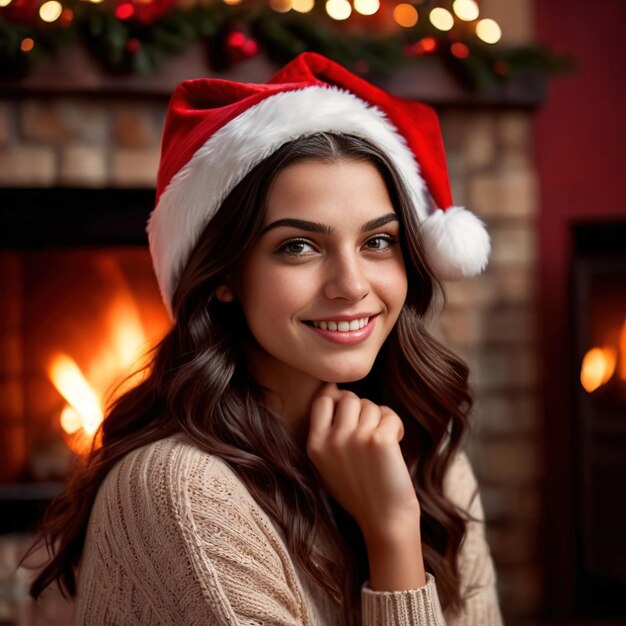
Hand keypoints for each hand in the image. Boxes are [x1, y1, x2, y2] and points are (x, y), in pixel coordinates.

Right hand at [306, 383, 420, 541]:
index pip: (323, 399)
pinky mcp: (380, 440)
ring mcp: (356, 439)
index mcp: (315, 444)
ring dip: (381, 418)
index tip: (352, 410)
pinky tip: (396, 442)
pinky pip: (389, 415)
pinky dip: (396, 426)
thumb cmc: (359, 490)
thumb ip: (327, 431)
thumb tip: (334, 391)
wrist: (384, 521)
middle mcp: (332, 440)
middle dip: (364, 409)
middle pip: (350, 398)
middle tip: (371, 430)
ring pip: (371, 405)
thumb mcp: (328, 463)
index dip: (339, 398)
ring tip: (383, 441)